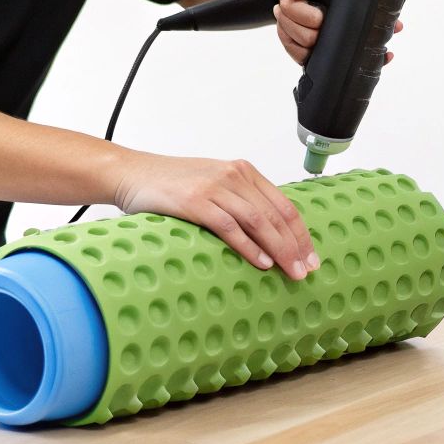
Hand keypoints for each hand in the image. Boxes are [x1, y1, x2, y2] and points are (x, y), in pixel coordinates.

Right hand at [112, 152, 319, 279]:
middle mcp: (233, 176)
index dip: (301, 233)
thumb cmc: (171, 184)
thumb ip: (239, 201)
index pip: (283, 205)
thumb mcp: (213, 184)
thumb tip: (267, 235)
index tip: (310, 257)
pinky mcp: (195, 201)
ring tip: (289, 271)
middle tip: (305, 271)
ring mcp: (214, 187)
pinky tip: (260, 261)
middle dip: (295, 246)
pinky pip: (229, 226)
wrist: (133, 173)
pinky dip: (247, 245)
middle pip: (275, 215)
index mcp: (243, 171)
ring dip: (278, 249)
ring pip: (257, 221)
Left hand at [275, 0, 402, 66]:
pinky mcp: (315, 49)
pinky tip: (282, 24)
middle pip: (315, 37)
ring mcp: (328, 40)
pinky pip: (300, 56)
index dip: (316, 16)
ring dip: (287, 28)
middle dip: (292, 16)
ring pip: (307, 51)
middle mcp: (342, 26)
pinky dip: (286, 39)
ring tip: (280, 8)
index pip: (340, 21)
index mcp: (349, 3)